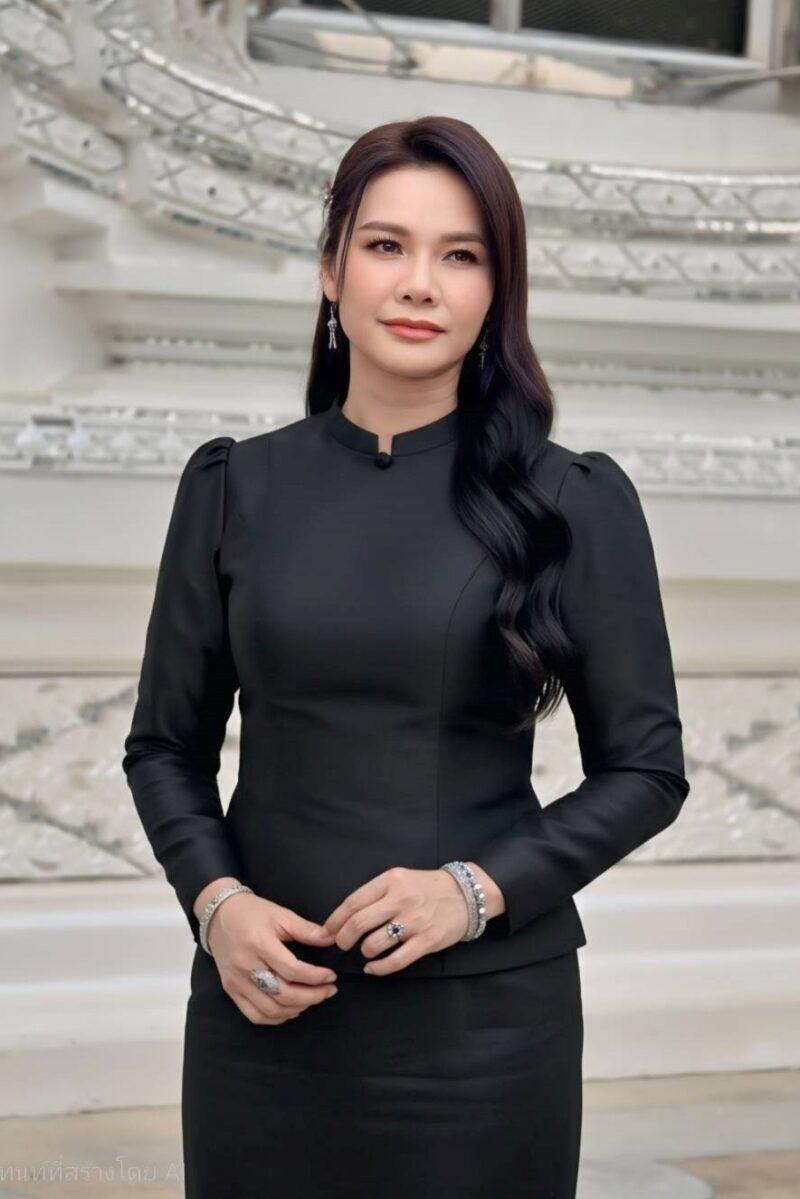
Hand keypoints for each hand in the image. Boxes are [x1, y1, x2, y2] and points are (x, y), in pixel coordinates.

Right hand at [203, 890, 339, 1024]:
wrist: (219, 915)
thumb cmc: (253, 913)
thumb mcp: (281, 914)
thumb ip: (306, 930)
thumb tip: (332, 939)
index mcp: (259, 943)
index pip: (292, 970)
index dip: (316, 977)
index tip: (331, 976)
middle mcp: (245, 966)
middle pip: (282, 994)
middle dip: (312, 997)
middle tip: (328, 991)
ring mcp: (236, 981)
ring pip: (270, 1009)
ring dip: (297, 1009)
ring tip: (313, 999)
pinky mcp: (230, 990)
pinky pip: (254, 1015)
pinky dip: (276, 1018)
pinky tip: (291, 1008)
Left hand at [322, 866, 473, 976]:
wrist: (465, 895)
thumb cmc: (426, 888)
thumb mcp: (400, 879)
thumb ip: (375, 894)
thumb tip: (344, 917)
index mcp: (391, 881)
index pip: (353, 902)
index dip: (335, 920)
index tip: (327, 932)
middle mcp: (401, 899)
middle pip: (359, 923)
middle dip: (343, 939)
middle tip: (341, 945)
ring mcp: (414, 921)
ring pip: (374, 944)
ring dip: (364, 952)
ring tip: (366, 951)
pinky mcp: (427, 941)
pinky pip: (396, 961)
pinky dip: (379, 968)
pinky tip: (373, 968)